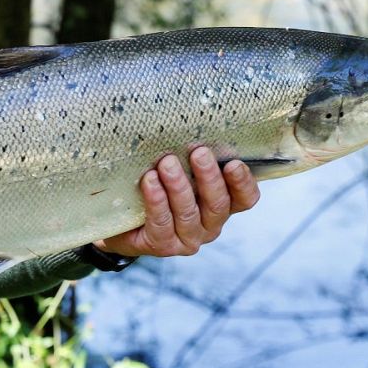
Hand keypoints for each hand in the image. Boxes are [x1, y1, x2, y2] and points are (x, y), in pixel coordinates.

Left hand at [96, 147, 260, 258]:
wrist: (122, 220)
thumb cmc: (158, 187)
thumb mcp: (180, 170)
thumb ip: (192, 157)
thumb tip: (192, 122)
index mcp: (221, 206)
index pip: (245, 199)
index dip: (243, 183)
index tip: (233, 162)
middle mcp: (209, 225)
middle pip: (218, 204)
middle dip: (208, 176)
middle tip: (198, 152)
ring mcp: (187, 238)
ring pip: (189, 212)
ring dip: (179, 185)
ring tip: (167, 163)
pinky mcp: (162, 245)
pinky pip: (162, 222)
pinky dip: (156, 200)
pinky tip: (149, 181)